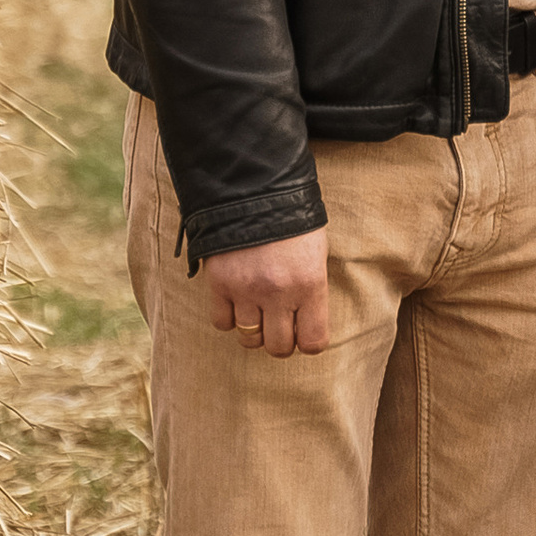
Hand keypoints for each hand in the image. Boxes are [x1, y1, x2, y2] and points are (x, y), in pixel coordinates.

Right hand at [207, 228, 331, 358]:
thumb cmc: (292, 220)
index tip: (304, 334)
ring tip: (258, 312)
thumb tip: (306, 324)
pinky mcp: (219, 283)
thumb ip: (312, 291)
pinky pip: (222, 323)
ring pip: (249, 340)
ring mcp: (246, 289)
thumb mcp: (316, 253)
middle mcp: (278, 292)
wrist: (253, 188)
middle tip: (280, 325)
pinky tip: (237, 302)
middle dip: (281, 341)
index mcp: (310, 283)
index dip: (308, 342)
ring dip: (254, 330)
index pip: (313, 341)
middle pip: (278, 347)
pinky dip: (229, 318)